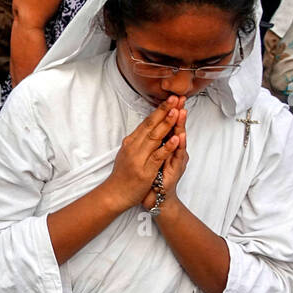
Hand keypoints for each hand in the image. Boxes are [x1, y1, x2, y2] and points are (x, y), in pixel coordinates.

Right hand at [101, 95, 184, 211]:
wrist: (115, 194)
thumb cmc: (123, 175)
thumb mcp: (128, 153)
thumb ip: (137, 141)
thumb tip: (146, 128)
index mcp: (131, 142)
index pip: (147, 122)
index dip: (159, 110)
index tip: (170, 99)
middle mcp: (134, 147)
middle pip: (151, 125)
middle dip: (164, 111)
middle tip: (175, 98)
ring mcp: (139, 158)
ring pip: (155, 137)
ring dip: (166, 124)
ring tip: (176, 112)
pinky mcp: (145, 170)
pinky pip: (158, 156)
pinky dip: (167, 146)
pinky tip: (175, 138)